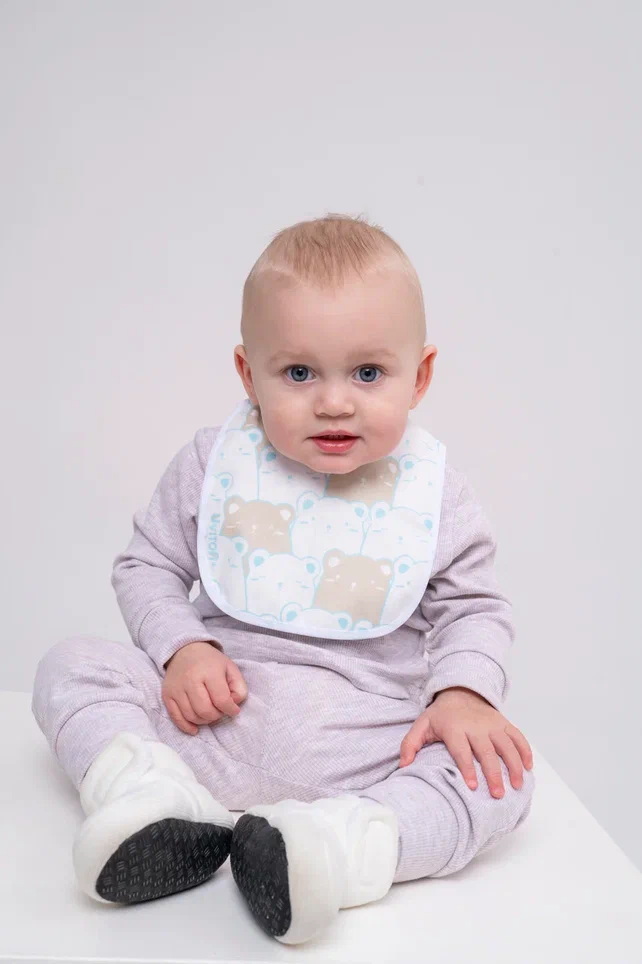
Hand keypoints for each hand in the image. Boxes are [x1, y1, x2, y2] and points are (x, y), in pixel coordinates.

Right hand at [162, 641, 247, 735]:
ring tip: (210, 713)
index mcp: (209, 671)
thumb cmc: (211, 662)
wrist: (185, 650)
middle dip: (216, 716)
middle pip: (205, 710)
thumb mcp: (231, 668)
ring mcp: (177, 688)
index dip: (230, 709)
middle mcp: (190, 679)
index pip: (221, 699)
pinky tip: (195, 728)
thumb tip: (234, 705)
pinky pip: (176, 717)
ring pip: (191, 716)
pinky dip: (186, 726)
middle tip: (220, 710)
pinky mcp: (167, 695)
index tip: (233, 709)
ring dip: (204, 721)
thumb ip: (239, 688)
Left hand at [399, 686, 532, 797]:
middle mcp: (476, 726)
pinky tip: (528, 768)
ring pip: (507, 745)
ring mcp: (492, 724)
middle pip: (487, 752)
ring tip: (517, 786)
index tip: (473, 787)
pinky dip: (525, 751)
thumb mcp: (421, 725)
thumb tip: (404, 765)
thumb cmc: (441, 716)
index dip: (468, 768)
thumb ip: (409, 744)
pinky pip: (518, 736)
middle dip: (494, 773)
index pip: (462, 750)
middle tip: (498, 795)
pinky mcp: (504, 723)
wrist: (460, 692)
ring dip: (514, 766)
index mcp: (454, 728)